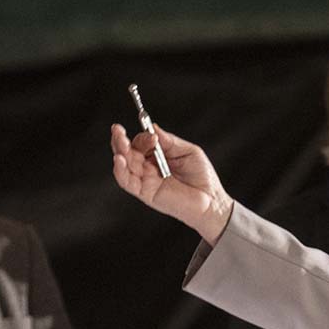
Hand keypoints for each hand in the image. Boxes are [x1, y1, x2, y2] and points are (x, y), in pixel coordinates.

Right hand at [110, 123, 234, 243]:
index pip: (142, 144)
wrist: (211, 200)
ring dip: (119, 151)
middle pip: (128, 152)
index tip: (153, 137)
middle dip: (121, 140)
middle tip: (118, 129)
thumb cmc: (202, 177)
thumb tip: (152, 128)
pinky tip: (119, 160)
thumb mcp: (188, 152)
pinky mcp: (146, 193)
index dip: (144, 138)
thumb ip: (169, 141)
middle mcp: (149, 168)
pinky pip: (128, 182)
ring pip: (125, 165)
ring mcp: (146, 181)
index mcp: (158, 157)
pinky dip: (121, 171)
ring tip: (119, 139)